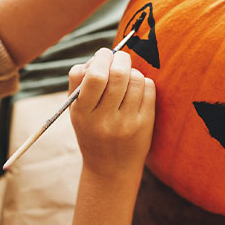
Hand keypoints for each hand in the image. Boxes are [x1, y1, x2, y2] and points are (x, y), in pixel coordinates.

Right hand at [68, 48, 154, 179]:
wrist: (110, 168)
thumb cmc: (91, 130)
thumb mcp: (76, 111)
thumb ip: (80, 82)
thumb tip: (101, 56)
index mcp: (83, 114)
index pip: (93, 76)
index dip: (100, 58)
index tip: (102, 56)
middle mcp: (105, 119)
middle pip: (118, 74)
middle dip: (119, 58)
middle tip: (118, 58)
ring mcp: (128, 123)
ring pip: (135, 78)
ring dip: (131, 71)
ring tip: (125, 78)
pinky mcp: (145, 124)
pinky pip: (149, 88)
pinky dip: (143, 82)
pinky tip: (135, 90)